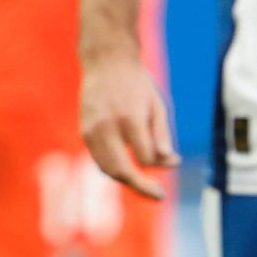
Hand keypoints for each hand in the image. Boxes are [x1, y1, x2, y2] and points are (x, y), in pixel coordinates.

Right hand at [79, 49, 177, 199]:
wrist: (106, 60)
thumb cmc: (137, 83)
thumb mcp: (157, 106)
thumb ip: (162, 136)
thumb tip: (171, 164)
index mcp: (129, 118)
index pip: (146, 157)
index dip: (160, 163)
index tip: (172, 160)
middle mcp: (107, 126)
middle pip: (122, 170)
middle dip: (141, 187)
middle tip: (159, 196)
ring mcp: (92, 129)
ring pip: (107, 169)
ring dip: (126, 180)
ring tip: (143, 184)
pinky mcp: (84, 131)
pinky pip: (99, 160)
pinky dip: (113, 169)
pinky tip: (128, 168)